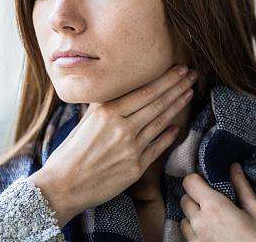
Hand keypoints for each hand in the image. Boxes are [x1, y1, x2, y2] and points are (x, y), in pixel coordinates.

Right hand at [30, 64, 198, 226]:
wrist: (63, 186)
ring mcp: (131, 148)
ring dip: (178, 106)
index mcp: (107, 112)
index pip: (144, 91)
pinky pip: (158, 147)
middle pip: (157, 103)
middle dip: (178, 87)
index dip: (166, 79)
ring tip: (190, 93)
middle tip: (192, 75)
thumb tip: (116, 89)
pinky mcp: (136, 167)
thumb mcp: (85, 121)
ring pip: (161, 122)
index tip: (179, 69)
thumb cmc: (70, 152)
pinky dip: (169, 135)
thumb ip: (104, 105)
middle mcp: (121, 127)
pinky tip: (178, 126)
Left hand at [179, 163, 255, 241]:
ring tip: (213, 221)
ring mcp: (195, 239)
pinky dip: (194, 232)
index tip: (207, 183)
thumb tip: (234, 167)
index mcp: (214, 207)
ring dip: (194, 217)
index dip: (197, 180)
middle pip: (185, 200)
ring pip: (184, 219)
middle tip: (213, 204)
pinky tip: (211, 234)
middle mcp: (199, 222)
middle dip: (196, 199)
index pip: (189, 182)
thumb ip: (242, 187)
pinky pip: (187, 236)